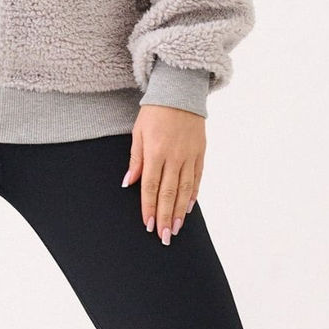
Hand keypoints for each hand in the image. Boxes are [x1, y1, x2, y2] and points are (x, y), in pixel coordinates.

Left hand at [123, 105, 203, 244]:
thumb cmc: (154, 112)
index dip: (149, 207)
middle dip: (166, 216)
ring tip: (177, 229)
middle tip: (164, 236)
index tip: (148, 225)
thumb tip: (128, 183)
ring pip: (185, 189)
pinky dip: (193, 194)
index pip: (151, 186)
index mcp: (155, 151)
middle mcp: (173, 156)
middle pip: (169, 192)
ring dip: (180, 211)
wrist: (180, 91)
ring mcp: (189, 155)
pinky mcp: (200, 152)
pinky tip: (189, 208)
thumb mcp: (138, 132)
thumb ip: (135, 160)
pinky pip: (197, 178)